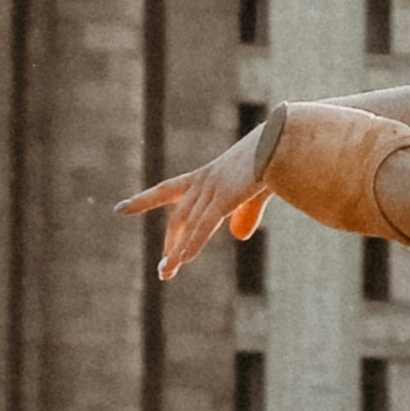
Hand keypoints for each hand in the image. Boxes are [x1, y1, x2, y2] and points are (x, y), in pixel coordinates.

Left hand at [119, 109, 284, 282]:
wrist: (289, 137)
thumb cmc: (277, 155)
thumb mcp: (258, 187)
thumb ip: (246, 212)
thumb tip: (237, 237)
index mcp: (210, 173)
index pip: (169, 189)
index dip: (145, 199)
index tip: (120, 208)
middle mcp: (205, 180)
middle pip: (179, 216)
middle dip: (171, 243)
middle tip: (164, 269)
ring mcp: (214, 186)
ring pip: (188, 224)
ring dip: (178, 251)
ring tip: (167, 273)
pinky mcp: (225, 194)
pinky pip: (205, 223)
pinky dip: (193, 242)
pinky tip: (184, 260)